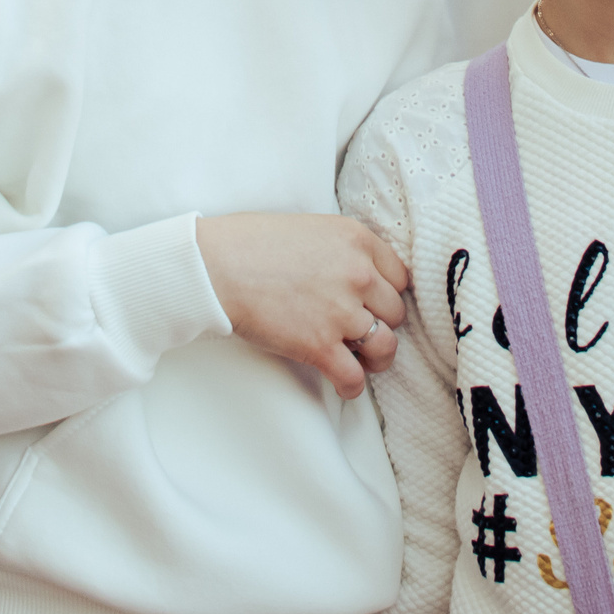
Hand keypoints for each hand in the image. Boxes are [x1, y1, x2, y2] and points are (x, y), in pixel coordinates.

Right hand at [196, 212, 408, 399]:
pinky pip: (355, 378)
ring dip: (376, 357)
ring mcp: (341, 312)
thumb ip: (341, 250)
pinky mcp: (320, 346)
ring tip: (361, 359)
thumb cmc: (249, 243)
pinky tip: (342, 383)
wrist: (213, 266)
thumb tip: (356, 275)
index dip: (386, 293)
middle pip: (396, 312)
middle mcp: (357, 274)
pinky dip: (351, 386)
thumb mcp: (309, 227)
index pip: (400, 276)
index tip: (373, 302)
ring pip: (386, 347)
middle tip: (360, 329)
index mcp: (356, 239)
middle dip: (380, 322)